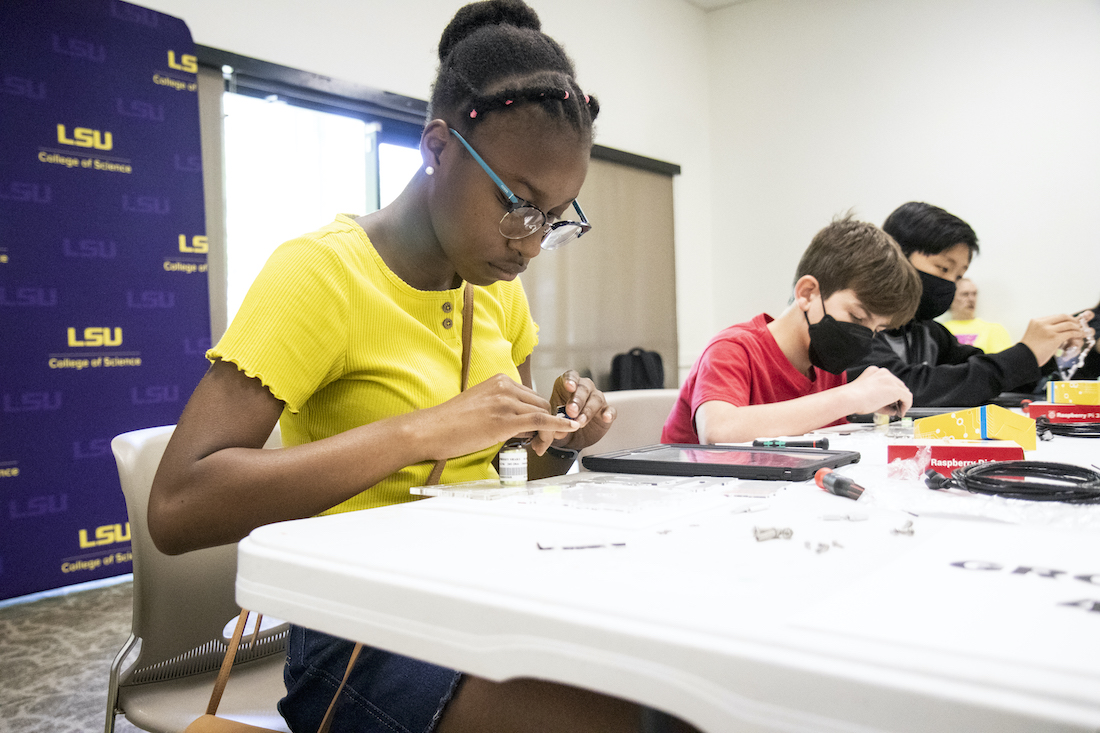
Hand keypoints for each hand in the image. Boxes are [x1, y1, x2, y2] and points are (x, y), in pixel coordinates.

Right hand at [419, 374, 578, 460]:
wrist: (431, 430)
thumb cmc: (450, 423)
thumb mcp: (480, 406)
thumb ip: (502, 409)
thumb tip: (522, 426)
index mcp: (499, 381)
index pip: (531, 396)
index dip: (540, 415)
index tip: (539, 430)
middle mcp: (504, 387)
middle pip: (541, 404)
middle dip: (547, 424)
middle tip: (541, 443)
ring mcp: (505, 402)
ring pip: (542, 414)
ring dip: (548, 433)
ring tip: (539, 448)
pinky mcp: (505, 420)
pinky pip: (540, 421)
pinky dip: (557, 426)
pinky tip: (567, 429)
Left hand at [536, 370, 615, 453]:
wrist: (571, 437)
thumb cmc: (561, 421)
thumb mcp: (553, 422)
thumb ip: (553, 423)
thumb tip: (556, 429)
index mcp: (568, 385)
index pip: (571, 376)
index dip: (570, 380)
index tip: (569, 387)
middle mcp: (584, 389)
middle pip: (584, 388)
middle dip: (577, 400)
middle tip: (571, 411)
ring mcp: (596, 399)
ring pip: (596, 399)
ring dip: (588, 411)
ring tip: (580, 422)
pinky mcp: (606, 412)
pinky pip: (610, 410)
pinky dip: (609, 413)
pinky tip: (606, 417)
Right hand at [845, 365, 911, 416]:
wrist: (849, 398)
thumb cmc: (852, 398)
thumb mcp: (868, 396)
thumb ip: (881, 401)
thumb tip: (892, 409)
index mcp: (874, 372)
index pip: (889, 381)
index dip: (891, 392)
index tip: (891, 401)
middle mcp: (883, 373)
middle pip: (898, 385)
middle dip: (898, 397)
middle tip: (896, 407)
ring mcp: (890, 380)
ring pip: (903, 390)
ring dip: (902, 401)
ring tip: (898, 410)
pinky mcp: (895, 389)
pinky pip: (907, 397)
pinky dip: (906, 405)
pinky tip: (901, 412)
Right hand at [1020, 314, 1087, 364]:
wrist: (1023, 358)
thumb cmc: (1028, 350)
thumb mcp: (1033, 334)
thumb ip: (1044, 329)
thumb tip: (1058, 330)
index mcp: (1036, 321)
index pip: (1055, 316)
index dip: (1066, 318)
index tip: (1071, 322)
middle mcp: (1042, 323)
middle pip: (1063, 316)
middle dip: (1073, 320)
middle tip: (1078, 325)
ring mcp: (1049, 330)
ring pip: (1069, 324)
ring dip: (1077, 328)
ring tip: (1080, 332)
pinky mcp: (1054, 338)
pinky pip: (1070, 333)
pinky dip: (1077, 334)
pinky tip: (1078, 336)